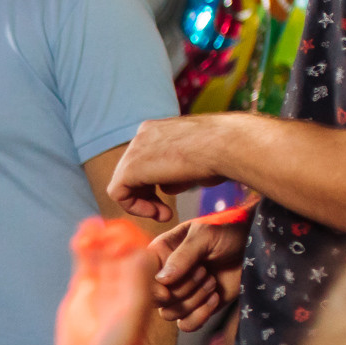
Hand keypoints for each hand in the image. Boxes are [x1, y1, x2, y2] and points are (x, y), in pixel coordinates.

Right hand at [53, 218, 157, 344]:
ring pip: (103, 254)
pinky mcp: (83, 287)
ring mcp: (103, 285)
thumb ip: (137, 284)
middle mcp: (125, 286)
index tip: (131, 235)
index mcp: (143, 291)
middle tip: (111, 227)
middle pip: (123, 252)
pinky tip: (81, 233)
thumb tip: (142, 253)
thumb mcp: (131, 315)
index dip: (138, 244)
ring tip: (93, 225)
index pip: (145, 260)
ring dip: (99, 238)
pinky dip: (83, 247)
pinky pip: (85, 262)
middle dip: (118, 237)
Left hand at [106, 114, 232, 221]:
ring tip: (163, 214)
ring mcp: (135, 149)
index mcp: (158, 130)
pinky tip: (156, 213)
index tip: (171, 198)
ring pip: (124, 182)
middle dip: (147, 195)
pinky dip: (134, 207)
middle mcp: (143, 135)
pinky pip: (118, 193)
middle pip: (132, 171)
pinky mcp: (130, 167)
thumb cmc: (224, 152)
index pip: (145, 160)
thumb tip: (166, 187)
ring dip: (142, 203)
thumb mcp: (197, 163)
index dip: (155, 184)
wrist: (227, 145)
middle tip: (165, 212)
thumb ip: (177, 173)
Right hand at [150, 216, 246, 331]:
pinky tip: (215, 298)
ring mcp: (181, 293)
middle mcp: (166, 275)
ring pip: (169, 314)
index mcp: (160, 252)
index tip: (168, 286)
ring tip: (212, 281)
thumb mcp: (206, 235)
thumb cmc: (229, 230)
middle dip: (183, 289)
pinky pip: (186, 325)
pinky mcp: (197, 307)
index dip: (153, 285)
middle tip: (204, 270)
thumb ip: (183, 255)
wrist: (255, 243)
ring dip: (194, 301)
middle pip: (156, 299)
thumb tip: (161, 280)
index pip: (143, 276)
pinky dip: (201, 315)